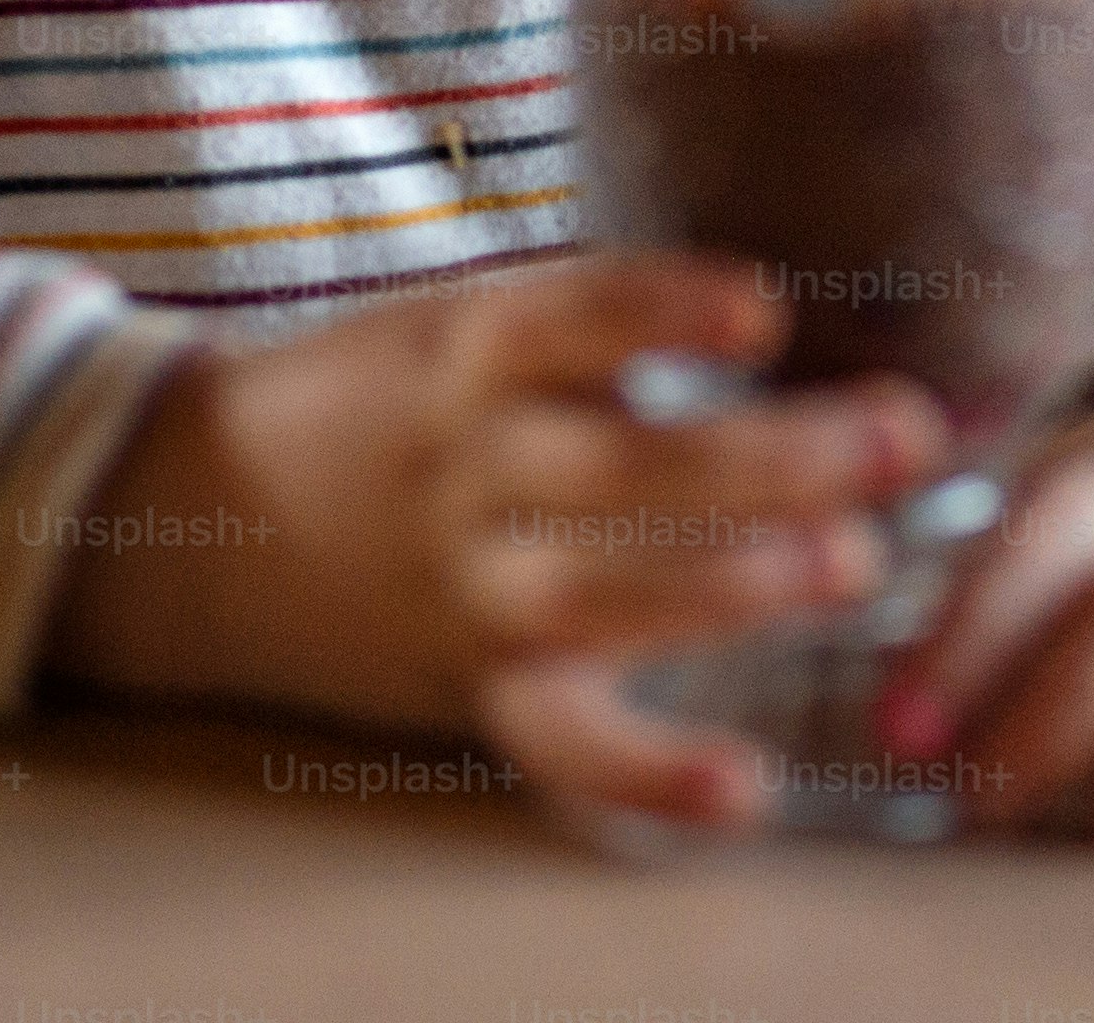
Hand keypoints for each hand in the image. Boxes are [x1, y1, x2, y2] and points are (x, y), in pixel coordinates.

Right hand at [38, 251, 948, 833]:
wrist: (195, 518)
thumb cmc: (376, 402)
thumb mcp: (455, 323)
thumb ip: (590, 322)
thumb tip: (781, 310)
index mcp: (464, 353)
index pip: (565, 317)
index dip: (662, 309)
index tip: (765, 308)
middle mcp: (465, 467)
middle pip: (616, 464)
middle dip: (769, 454)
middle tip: (897, 437)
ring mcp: (465, 584)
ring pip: (596, 594)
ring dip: (727, 585)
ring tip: (848, 564)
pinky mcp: (471, 686)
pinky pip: (559, 741)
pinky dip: (652, 773)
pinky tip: (747, 786)